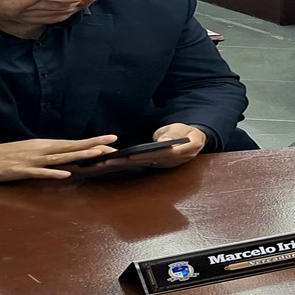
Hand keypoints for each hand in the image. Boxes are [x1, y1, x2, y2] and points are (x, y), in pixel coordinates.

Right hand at [0, 134, 117, 180]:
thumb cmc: (3, 156)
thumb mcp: (28, 152)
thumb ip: (48, 155)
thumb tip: (67, 158)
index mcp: (42, 145)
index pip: (72, 143)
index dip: (92, 143)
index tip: (111, 142)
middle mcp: (39, 149)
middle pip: (70, 147)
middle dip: (92, 145)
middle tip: (113, 144)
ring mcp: (30, 160)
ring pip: (59, 158)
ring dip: (78, 156)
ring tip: (96, 154)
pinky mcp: (19, 171)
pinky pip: (39, 173)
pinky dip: (53, 173)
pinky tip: (66, 174)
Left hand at [80, 125, 207, 172]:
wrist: (193, 140)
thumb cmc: (186, 132)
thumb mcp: (181, 130)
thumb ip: (172, 134)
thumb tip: (163, 140)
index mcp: (178, 153)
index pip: (158, 155)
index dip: (143, 156)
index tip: (128, 156)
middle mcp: (168, 163)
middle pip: (144, 163)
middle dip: (124, 163)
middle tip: (105, 162)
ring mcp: (161, 165)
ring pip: (138, 165)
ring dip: (121, 165)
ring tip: (102, 163)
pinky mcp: (155, 165)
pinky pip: (138, 165)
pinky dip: (125, 164)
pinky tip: (111, 163)